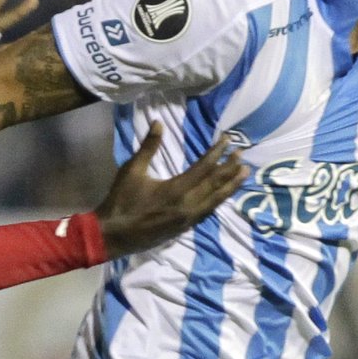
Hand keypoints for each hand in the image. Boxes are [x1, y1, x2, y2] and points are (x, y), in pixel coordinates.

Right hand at [93, 125, 247, 258]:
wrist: (113, 236)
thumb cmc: (121, 201)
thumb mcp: (132, 170)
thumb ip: (148, 147)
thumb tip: (159, 122)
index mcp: (176, 189)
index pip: (204, 167)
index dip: (217, 152)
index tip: (228, 140)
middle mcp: (187, 205)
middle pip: (215, 184)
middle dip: (230, 169)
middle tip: (243, 155)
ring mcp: (188, 219)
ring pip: (215, 200)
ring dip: (230, 186)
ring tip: (243, 174)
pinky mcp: (184, 229)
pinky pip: (207, 212)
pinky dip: (218, 201)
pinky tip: (224, 195)